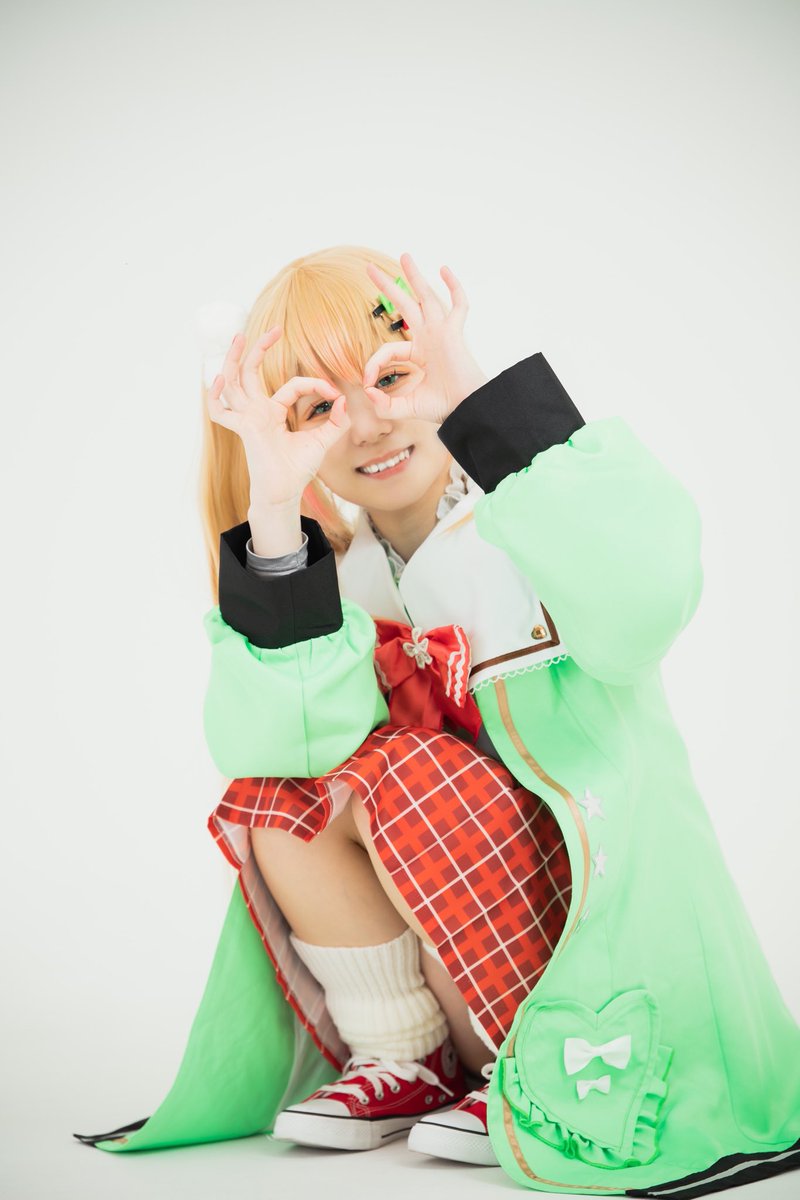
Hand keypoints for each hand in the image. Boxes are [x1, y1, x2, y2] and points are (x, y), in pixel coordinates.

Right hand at [206, 327, 350, 506]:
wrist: (284, 493)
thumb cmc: (297, 470)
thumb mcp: (321, 442)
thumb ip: (334, 423)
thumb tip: (344, 401)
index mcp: (273, 412)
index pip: (292, 386)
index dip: (315, 385)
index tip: (335, 393)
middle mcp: (257, 412)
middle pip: (250, 373)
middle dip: (258, 350)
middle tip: (272, 329)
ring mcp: (247, 419)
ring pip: (235, 383)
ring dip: (235, 359)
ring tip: (239, 337)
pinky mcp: (243, 429)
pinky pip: (220, 412)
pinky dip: (215, 397)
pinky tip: (219, 379)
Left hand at [362, 252, 487, 423]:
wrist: (467, 409)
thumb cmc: (443, 408)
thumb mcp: (406, 407)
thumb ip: (385, 404)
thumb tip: (368, 391)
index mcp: (418, 354)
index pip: (387, 349)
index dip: (373, 364)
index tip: (367, 383)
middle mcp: (428, 338)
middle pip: (405, 305)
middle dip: (388, 286)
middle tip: (369, 268)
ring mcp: (441, 332)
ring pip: (426, 297)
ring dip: (415, 276)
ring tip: (404, 256)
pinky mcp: (454, 332)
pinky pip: (458, 305)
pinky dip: (454, 286)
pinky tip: (444, 270)